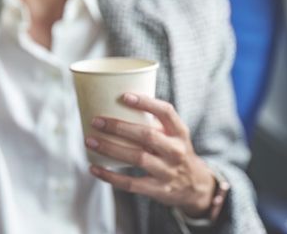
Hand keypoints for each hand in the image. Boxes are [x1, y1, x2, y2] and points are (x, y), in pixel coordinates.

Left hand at [85, 93, 215, 217]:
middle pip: (147, 136)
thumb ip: (152, 121)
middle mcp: (176, 151)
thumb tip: (113, 102)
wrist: (196, 187)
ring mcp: (168, 172)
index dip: (146, 103)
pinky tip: (94, 168)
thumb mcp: (173, 135)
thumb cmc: (174, 151)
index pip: (166, 112)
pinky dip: (110, 176)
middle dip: (119, 127)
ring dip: (110, 148)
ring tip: (90, 141)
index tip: (124, 96)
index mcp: (179, 132)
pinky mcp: (158, 190)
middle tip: (96, 121)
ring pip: (137, 158)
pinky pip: (131, 183)